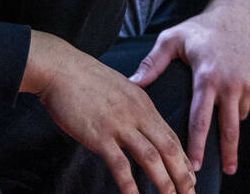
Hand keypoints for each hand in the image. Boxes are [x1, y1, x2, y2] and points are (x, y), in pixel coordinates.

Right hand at [23, 32, 195, 193]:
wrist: (59, 67)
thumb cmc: (83, 77)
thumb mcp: (119, 86)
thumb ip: (132, 106)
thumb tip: (139, 124)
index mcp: (143, 103)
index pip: (170, 136)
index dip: (183, 160)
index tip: (190, 178)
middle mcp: (136, 114)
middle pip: (168, 149)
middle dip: (182, 176)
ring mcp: (118, 124)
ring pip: (151, 158)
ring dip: (164, 183)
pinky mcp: (99, 135)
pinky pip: (120, 165)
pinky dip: (130, 185)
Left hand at [129, 0, 249, 175]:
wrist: (241, 13)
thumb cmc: (201, 27)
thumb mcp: (173, 38)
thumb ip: (153, 62)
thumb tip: (133, 82)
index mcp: (206, 76)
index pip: (200, 118)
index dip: (197, 144)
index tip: (194, 164)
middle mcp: (230, 83)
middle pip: (229, 128)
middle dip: (227, 153)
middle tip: (226, 173)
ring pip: (239, 115)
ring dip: (230, 117)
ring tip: (220, 102)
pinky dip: (242, 103)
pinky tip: (233, 89)